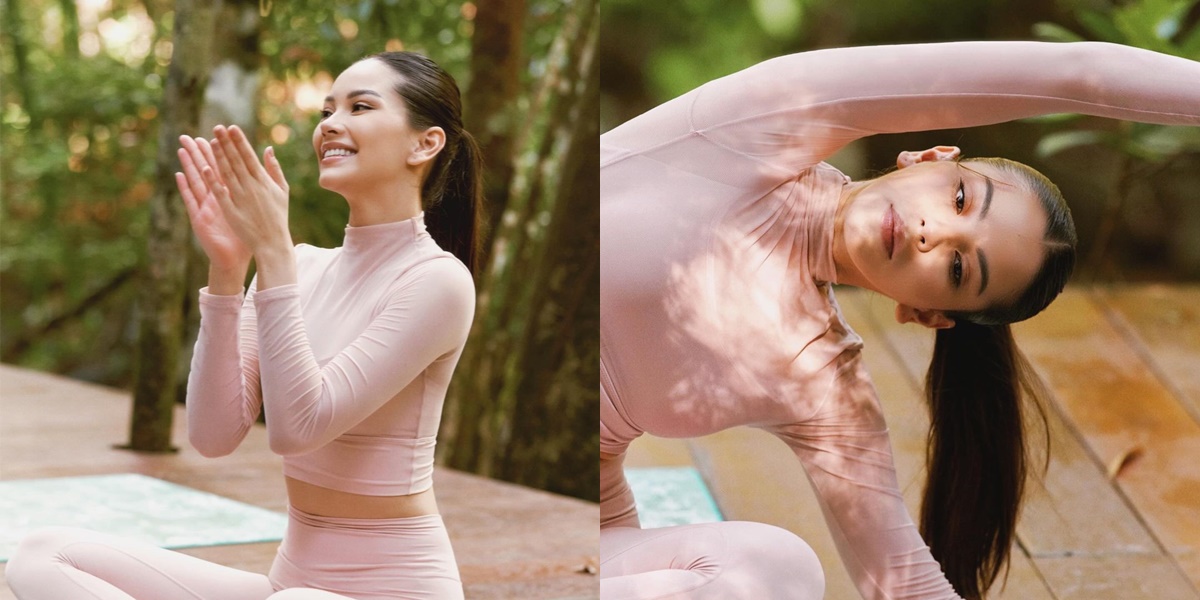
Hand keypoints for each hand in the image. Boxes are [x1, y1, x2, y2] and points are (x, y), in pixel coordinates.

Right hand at [176, 135, 251, 271]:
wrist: (235, 258)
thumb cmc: (244, 235)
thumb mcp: (250, 210)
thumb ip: (253, 191)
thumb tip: (258, 173)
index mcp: (228, 195)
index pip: (222, 169)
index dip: (218, 153)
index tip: (215, 135)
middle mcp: (214, 199)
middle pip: (205, 172)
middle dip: (198, 154)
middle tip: (191, 136)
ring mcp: (205, 208)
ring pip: (195, 182)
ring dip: (189, 166)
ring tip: (182, 149)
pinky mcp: (199, 219)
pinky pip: (191, 201)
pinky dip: (185, 188)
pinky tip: (179, 175)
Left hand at [203, 124, 292, 255]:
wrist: (273, 242)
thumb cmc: (278, 216)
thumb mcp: (282, 190)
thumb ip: (274, 169)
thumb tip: (268, 148)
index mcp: (264, 181)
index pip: (249, 156)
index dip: (239, 141)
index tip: (231, 127)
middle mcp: (252, 187)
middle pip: (236, 161)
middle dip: (226, 143)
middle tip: (217, 127)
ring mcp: (241, 198)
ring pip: (227, 173)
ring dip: (219, 157)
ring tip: (210, 141)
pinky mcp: (232, 211)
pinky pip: (221, 193)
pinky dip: (214, 181)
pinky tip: (206, 168)